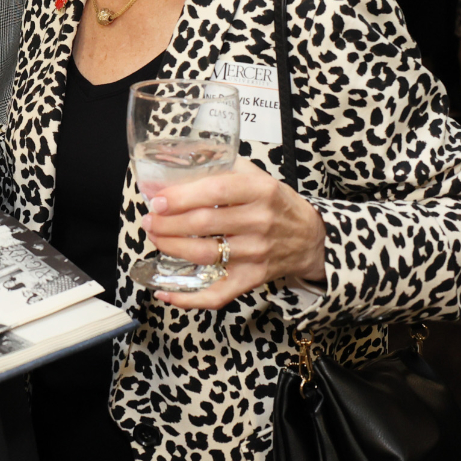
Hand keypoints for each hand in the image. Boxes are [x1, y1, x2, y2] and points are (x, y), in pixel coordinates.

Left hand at [140, 156, 326, 310]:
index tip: (158, 200)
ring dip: (170, 248)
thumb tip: (177, 162)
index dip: (182, 197)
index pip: (215, 191)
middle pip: (202, 224)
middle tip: (149, 219)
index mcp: (260, 190)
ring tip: (155, 237)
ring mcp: (256, 253)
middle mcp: (259, 222)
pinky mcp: (252, 278)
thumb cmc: (276, 203)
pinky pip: (217, 294)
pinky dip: (189, 298)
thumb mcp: (257, 176)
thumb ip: (222, 165)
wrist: (310, 237)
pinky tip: (165, 292)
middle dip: (167, 223)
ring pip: (204, 255)